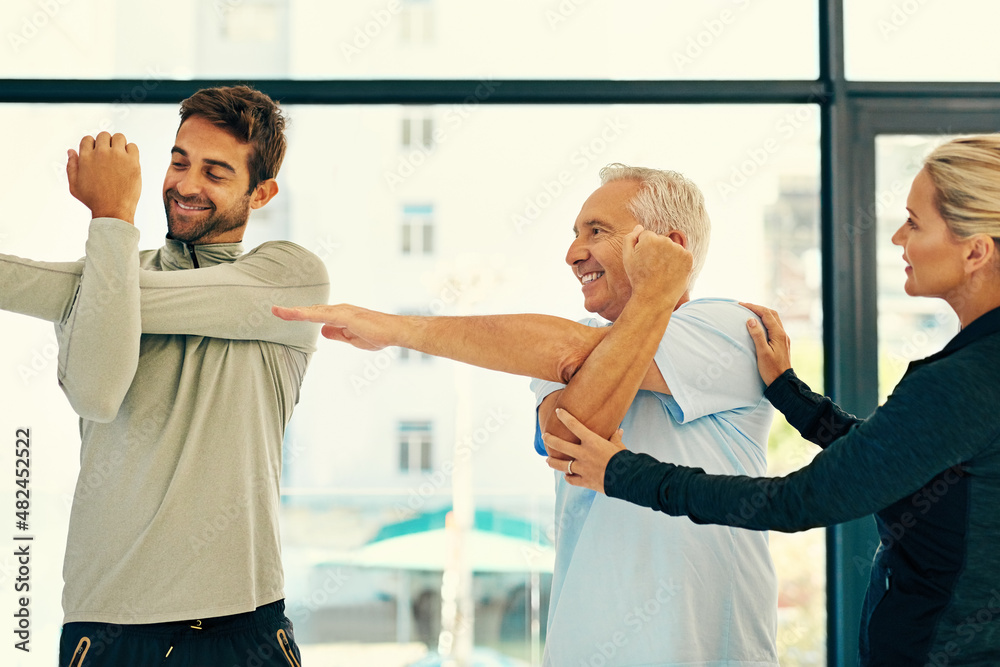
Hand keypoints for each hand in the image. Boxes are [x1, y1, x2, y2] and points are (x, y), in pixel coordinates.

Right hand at [67, 132, 140, 223]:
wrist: (113, 211)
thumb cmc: (93, 200)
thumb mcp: (74, 185)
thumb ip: (71, 166)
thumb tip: (71, 150)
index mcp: (85, 157)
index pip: (88, 139)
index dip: (92, 146)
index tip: (97, 154)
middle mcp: (101, 153)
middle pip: (104, 135)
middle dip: (106, 143)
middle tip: (110, 156)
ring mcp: (117, 156)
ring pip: (119, 137)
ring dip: (119, 144)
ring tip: (120, 156)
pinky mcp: (132, 162)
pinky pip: (133, 146)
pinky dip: (131, 151)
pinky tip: (129, 161)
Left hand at [272, 304, 393, 350]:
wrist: (394, 331)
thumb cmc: (379, 334)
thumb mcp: (352, 338)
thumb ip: (337, 334)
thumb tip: (322, 331)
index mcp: (341, 316)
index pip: (316, 315)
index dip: (300, 315)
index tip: (284, 314)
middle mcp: (339, 310)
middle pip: (311, 311)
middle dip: (292, 311)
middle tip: (274, 310)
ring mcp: (341, 311)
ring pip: (313, 311)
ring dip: (294, 311)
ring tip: (276, 311)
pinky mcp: (344, 315)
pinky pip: (320, 314)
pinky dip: (305, 313)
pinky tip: (293, 313)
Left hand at [543, 408, 626, 494]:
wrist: (628, 478)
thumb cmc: (624, 459)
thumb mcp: (619, 446)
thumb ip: (615, 438)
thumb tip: (619, 430)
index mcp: (592, 441)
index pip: (574, 425)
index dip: (565, 417)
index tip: (558, 412)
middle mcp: (584, 454)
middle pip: (561, 445)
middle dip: (550, 440)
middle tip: (545, 436)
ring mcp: (583, 468)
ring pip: (562, 465)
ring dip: (553, 462)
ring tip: (547, 460)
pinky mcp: (585, 481)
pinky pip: (572, 479)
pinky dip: (568, 477)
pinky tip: (566, 476)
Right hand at [622, 225, 692, 306]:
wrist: (654, 298)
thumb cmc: (638, 278)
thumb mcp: (627, 258)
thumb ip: (630, 238)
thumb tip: (639, 227)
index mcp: (649, 238)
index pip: (647, 236)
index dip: (643, 249)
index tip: (643, 261)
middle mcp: (665, 240)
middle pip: (660, 240)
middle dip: (657, 250)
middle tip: (652, 268)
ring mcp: (678, 249)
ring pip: (672, 247)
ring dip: (668, 255)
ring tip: (661, 271)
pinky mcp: (688, 257)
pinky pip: (682, 255)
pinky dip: (678, 262)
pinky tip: (671, 272)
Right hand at [738, 302, 791, 385]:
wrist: (782, 382)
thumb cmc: (771, 370)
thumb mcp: (762, 352)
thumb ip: (757, 335)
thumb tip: (751, 320)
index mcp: (778, 334)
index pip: (766, 314)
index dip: (754, 307)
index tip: (741, 305)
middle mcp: (782, 334)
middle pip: (772, 314)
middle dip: (758, 308)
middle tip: (745, 307)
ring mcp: (783, 339)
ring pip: (774, 320)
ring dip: (763, 314)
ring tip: (750, 313)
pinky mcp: (781, 344)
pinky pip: (774, 327)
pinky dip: (765, 321)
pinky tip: (758, 325)